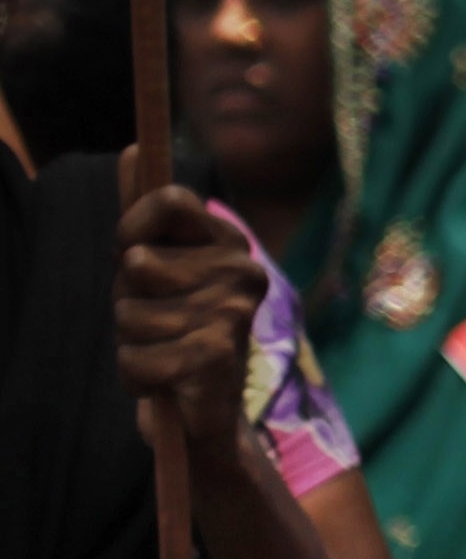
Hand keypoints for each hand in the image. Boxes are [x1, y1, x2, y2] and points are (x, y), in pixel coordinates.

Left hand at [112, 183, 266, 441]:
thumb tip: (132, 149)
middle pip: (138, 261)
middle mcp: (244, 271)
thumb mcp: (151, 266)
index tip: (139, 259)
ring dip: (131, 341)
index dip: (133, 229)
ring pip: (130, 314)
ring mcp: (235, 312)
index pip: (169, 200)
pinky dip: (137, 374)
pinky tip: (166, 379)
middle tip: (157, 319)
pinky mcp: (217, 355)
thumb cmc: (175, 327)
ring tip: (163, 350)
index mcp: (229, 242)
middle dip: (127, 299)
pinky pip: (136, 357)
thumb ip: (140, 213)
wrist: (206, 408)